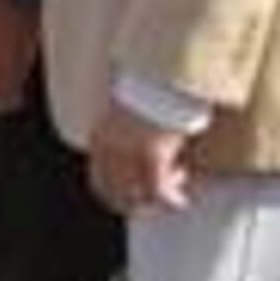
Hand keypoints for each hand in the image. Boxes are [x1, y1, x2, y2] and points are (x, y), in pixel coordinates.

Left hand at [86, 98, 193, 216]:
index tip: (137, 196)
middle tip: (157, 201)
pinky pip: (159, 191)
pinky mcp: (152, 154)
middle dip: (137, 203)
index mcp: (100, 138)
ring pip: (137, 197)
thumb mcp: (128, 115)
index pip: (98, 183)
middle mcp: (109, 149)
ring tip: (175, 189)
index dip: (117, 197)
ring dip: (156, 201)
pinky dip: (171, 200)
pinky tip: (181, 199)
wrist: (162, 76)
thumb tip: (139, 155)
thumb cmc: (151, 90)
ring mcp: (128, 153)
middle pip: (114, 195)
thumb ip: (125, 136)